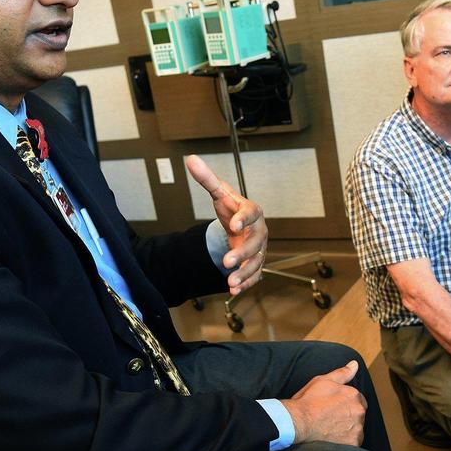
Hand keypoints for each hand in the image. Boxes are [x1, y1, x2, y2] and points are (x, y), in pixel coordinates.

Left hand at [185, 154, 267, 294]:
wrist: (240, 227)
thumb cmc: (231, 209)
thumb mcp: (220, 194)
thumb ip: (206, 178)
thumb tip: (191, 160)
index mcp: (252, 212)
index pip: (252, 213)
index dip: (244, 219)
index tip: (234, 224)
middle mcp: (259, 232)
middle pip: (255, 244)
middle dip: (242, 254)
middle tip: (226, 261)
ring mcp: (258, 250)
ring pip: (256, 264)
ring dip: (244, 274)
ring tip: (229, 282)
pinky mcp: (255, 265)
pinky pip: (254, 276)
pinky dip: (245, 284)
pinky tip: (233, 291)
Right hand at [280, 360, 366, 446]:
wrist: (297, 422)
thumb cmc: (308, 401)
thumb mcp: (323, 381)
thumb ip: (342, 373)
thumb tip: (355, 364)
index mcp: (354, 395)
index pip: (357, 399)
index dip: (345, 403)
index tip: (333, 407)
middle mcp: (359, 411)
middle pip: (358, 414)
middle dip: (348, 415)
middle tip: (330, 418)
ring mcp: (357, 428)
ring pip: (356, 428)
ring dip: (348, 429)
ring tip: (330, 428)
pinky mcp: (352, 443)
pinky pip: (353, 442)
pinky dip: (345, 441)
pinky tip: (332, 438)